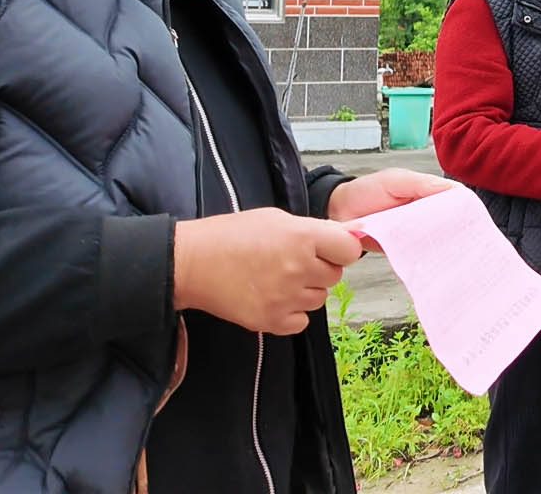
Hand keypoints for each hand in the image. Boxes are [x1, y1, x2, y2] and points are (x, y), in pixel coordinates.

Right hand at [172, 207, 362, 334]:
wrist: (191, 263)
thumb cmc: (230, 235)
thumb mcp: (275, 218)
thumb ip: (312, 230)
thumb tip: (344, 238)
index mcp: (302, 237)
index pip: (349, 250)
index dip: (340, 249)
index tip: (329, 248)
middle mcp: (298, 268)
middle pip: (334, 275)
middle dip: (320, 268)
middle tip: (293, 262)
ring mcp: (286, 297)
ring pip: (319, 299)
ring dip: (305, 290)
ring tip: (277, 279)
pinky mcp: (271, 321)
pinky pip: (301, 321)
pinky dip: (292, 313)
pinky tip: (273, 298)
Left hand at [326, 168, 457, 252]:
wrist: (339, 212)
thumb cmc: (366, 191)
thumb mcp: (396, 181)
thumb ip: (423, 185)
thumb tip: (456, 191)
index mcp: (428, 192)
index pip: (456, 200)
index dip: (467, 209)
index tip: (476, 221)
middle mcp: (426, 212)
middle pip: (451, 223)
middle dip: (460, 232)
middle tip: (470, 244)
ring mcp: (416, 231)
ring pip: (438, 239)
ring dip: (445, 246)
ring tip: (457, 257)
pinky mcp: (405, 248)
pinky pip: (421, 253)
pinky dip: (427, 258)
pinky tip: (434, 264)